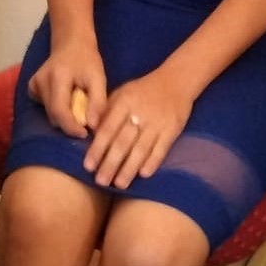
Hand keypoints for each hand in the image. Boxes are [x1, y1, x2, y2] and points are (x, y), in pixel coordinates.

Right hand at [26, 35, 106, 137]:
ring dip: (65, 116)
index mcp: (57, 77)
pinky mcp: (31, 88)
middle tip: (86, 120)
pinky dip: (57, 109)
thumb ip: (98, 102)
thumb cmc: (87, 59)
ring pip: (49, 114)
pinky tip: (66, 98)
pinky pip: (45, 108)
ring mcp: (33, 85)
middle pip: (53, 115)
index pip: (59, 110)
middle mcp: (40, 81)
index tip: (86, 134)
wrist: (71, 43)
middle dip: (70, 123)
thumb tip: (93, 126)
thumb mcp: (99, 78)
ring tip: (78, 105)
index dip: (71, 127)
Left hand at [83, 67, 192, 187]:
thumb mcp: (122, 93)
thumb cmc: (143, 90)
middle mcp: (140, 112)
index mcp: (125, 102)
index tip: (88, 166)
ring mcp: (158, 122)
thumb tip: (90, 133)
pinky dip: (152, 162)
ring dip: (129, 169)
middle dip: (110, 164)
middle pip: (123, 142)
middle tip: (100, 181)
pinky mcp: (173, 129)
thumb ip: (107, 111)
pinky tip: (143, 175)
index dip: (97, 149)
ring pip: (141, 149)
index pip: (108, 129)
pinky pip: (161, 148)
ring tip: (119, 184)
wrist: (177, 81)